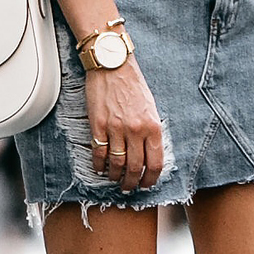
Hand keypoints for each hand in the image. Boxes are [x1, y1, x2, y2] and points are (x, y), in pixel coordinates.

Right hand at [84, 57, 163, 191]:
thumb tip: (149, 153)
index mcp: (152, 126)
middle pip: (135, 168)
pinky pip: (99, 153)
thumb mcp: (150, 107)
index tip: (146, 184)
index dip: (151, 179)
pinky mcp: (98, 125)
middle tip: (129, 187)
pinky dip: (99, 165)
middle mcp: (136, 130)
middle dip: (132, 183)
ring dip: (115, 177)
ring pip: (117, 164)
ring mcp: (116, 129)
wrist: (112, 65)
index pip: (155, 163)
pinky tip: (100, 169)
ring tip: (115, 180)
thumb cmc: (132, 84)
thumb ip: (150, 131)